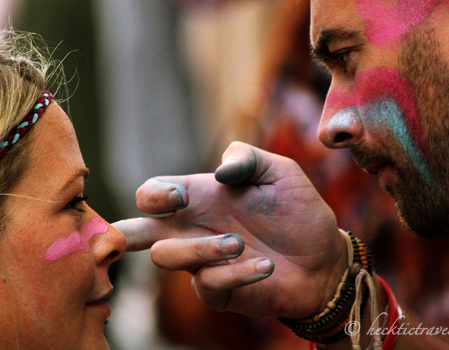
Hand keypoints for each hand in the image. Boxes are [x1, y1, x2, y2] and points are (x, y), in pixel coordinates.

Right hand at [113, 142, 346, 317]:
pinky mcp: (218, 291)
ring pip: (166, 258)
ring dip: (201, 248)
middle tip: (149, 229)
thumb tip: (219, 171)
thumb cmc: (298, 211)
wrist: (325, 258)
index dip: (153, 195)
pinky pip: (207, 284)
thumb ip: (248, 157)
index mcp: (199, 198)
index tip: (181, 197)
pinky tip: (267, 267)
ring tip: (240, 243)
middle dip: (123, 232)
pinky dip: (236, 273)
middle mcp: (192, 230)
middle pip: (133, 234)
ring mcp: (201, 262)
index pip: (151, 195)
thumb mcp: (279, 171)